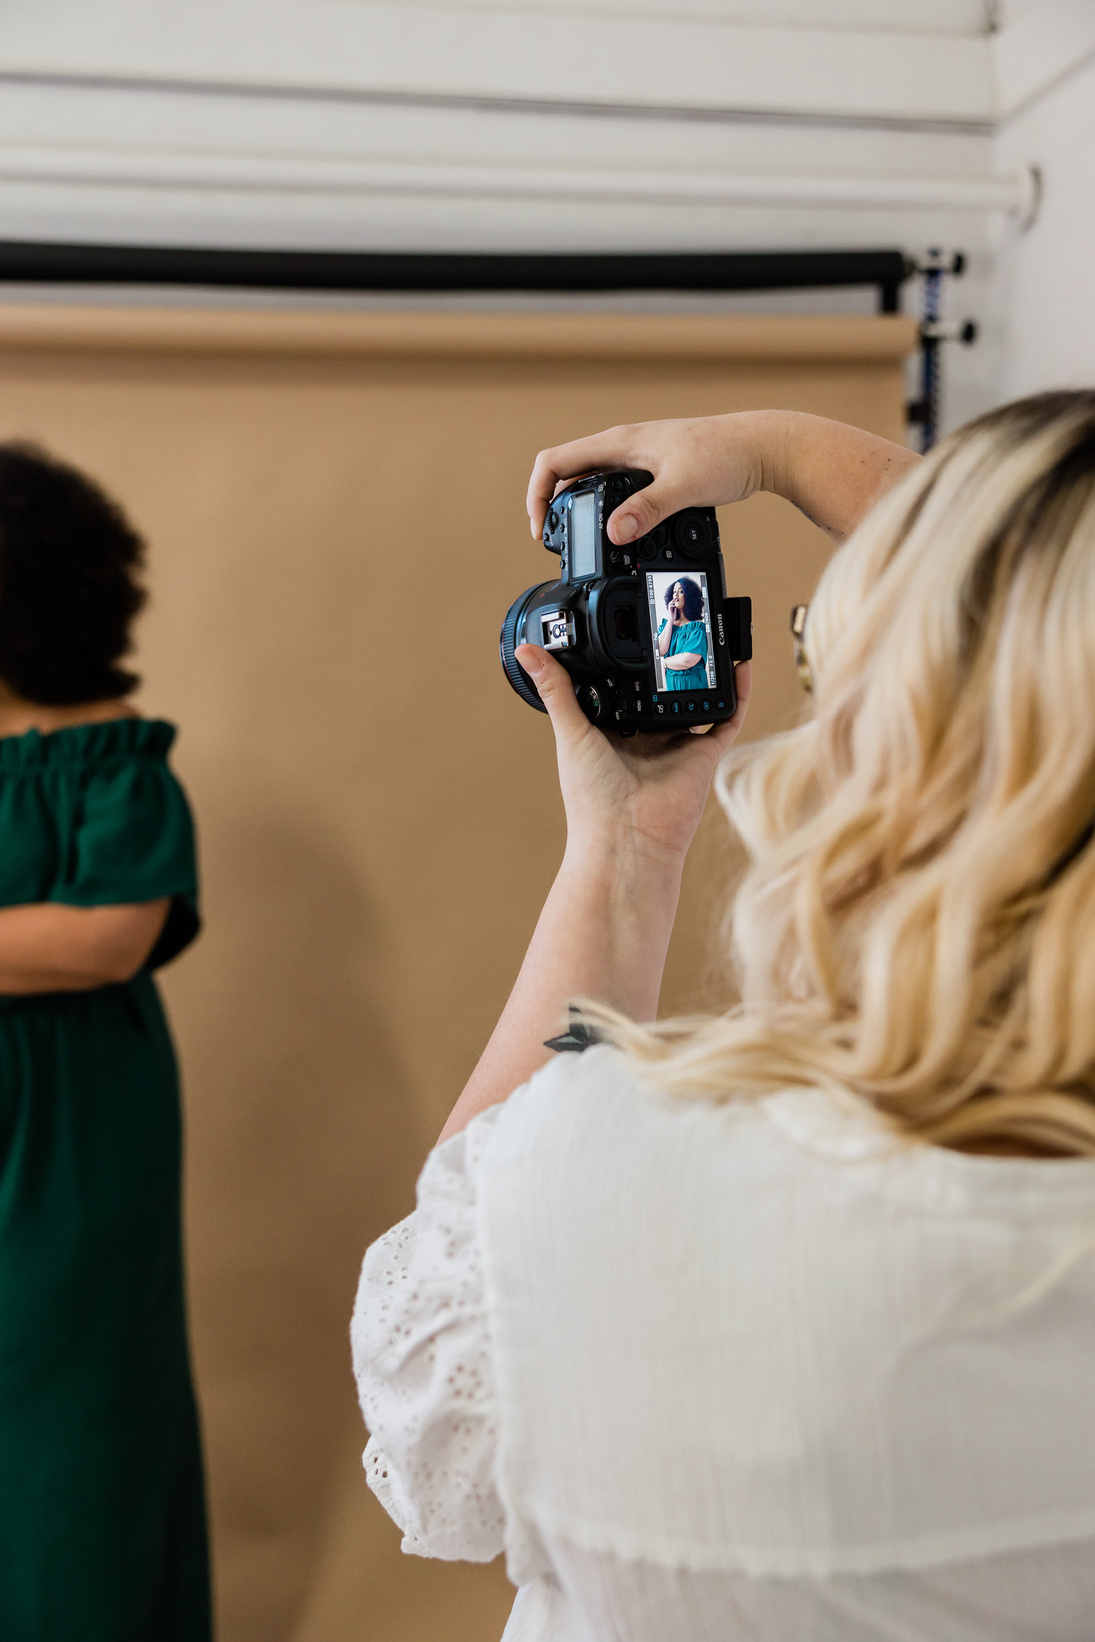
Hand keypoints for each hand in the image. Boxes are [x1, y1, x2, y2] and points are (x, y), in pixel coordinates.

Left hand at [515, 644, 751, 863]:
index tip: (632, 631)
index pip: (627, 690)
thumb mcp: (571, 732)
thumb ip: (556, 689)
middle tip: (677, 624)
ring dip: (707, 672)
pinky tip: (739, 664)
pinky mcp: (705, 755)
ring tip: (709, 634)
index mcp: (616, 733)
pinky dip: (737, 693)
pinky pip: (727, 719)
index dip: (631, 663)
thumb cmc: (591, 798)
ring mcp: (679, 746)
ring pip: (698, 700)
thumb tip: (526, 651)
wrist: (625, 838)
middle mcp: (649, 738)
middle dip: (673, 664)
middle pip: (665, 693)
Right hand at [526, 410, 920, 547]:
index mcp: (620, 443)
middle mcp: (624, 446)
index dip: (537, 496)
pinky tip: (616, 533)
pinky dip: (604, 509)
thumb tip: (613, 533)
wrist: (763, 448)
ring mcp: (638, 457)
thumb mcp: (684, 487)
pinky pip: (614, 488)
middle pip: (567, 472)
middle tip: (556, 544)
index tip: (541, 531)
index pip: (555, 461)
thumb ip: (646, 510)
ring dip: (577, 508)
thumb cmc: (727, 456)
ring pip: (591, 480)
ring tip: (578, 541)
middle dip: (552, 506)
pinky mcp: (654, 470)